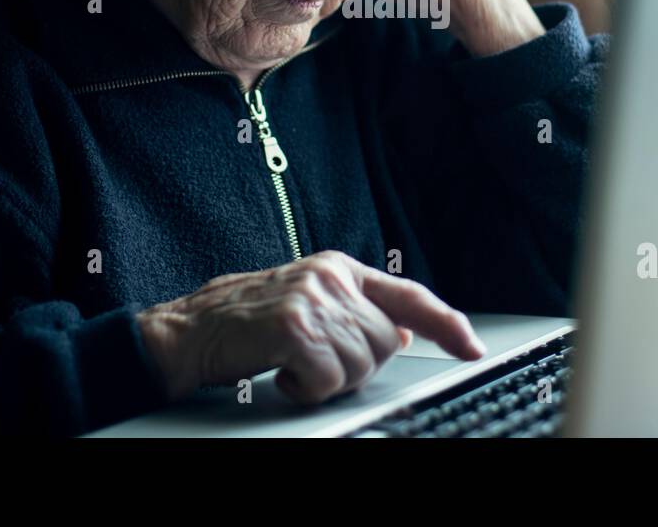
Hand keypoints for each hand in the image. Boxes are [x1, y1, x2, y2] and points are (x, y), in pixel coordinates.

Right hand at [136, 250, 486, 403]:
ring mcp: (312, 299)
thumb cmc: (246, 325)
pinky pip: (328, 378)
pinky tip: (281, 374)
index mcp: (339, 268)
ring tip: (292, 365)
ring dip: (327, 380)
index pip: (408, 295)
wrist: (187, 331)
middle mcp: (331, 277)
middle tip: (312, 363)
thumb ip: (355, 313)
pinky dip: (305, 389)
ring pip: (360, 365)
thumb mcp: (308, 305)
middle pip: (384, 345)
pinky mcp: (293, 326)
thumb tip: (400, 336)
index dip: (444, 323)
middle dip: (354, 368)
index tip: (470, 347)